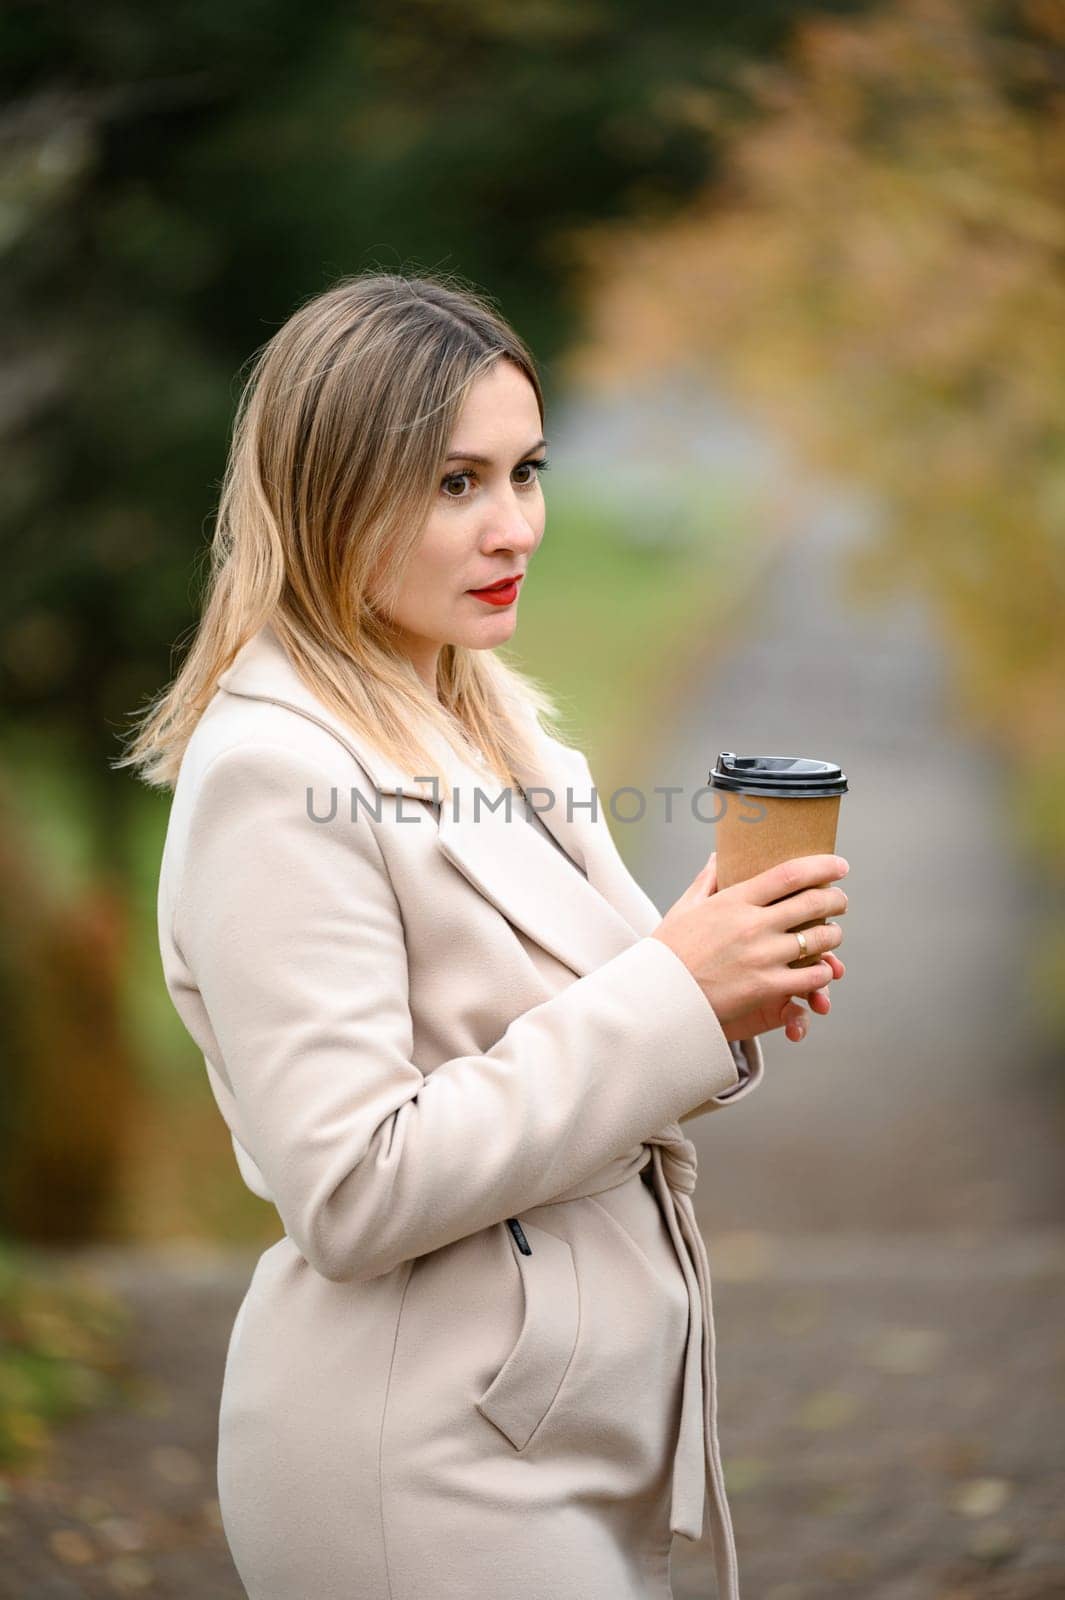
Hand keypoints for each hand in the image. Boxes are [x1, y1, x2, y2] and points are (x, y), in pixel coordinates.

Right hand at [650, 848, 847, 1043]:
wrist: (657, 996)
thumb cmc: (668, 951)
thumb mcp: (684, 908)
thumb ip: (707, 880)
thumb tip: (717, 856)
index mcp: (734, 901)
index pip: (789, 874)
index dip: (822, 866)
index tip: (839, 866)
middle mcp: (753, 925)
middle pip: (813, 903)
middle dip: (835, 900)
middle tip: (840, 900)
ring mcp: (762, 957)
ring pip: (819, 941)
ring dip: (833, 937)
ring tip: (832, 936)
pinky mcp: (765, 987)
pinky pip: (811, 978)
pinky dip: (823, 972)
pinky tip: (822, 970)